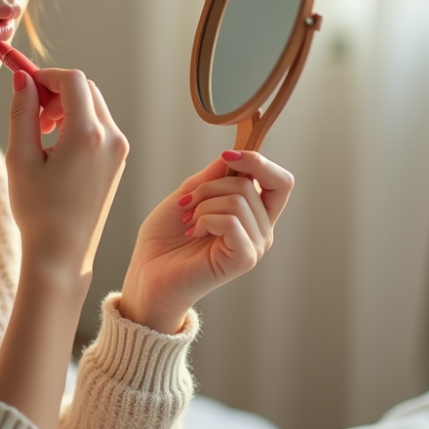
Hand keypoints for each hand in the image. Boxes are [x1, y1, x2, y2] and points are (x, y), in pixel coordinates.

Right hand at [5, 68, 128, 276]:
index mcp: (88, 135)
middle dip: (56, 92)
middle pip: (86, 89)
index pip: (72, 80)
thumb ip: (22, 112)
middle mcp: (111, 138)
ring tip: (41, 136)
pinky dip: (78, 124)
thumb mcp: (20, 158)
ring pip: (93, 106)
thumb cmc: (38, 211)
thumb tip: (23, 79)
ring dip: (66, 109)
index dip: (46, 76)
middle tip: (32, 116)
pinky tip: (57, 149)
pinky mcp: (118, 161)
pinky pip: (100, 126)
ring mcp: (119, 150)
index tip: (26, 87)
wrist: (62, 253)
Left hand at [119, 150, 293, 332]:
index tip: (228, 156)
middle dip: (210, 186)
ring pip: (239, 200)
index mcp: (252, 213)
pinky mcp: (244, 259)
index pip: (279, 182)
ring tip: (189, 223)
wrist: (149, 273)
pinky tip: (194, 233)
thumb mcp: (188, 195)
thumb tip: (234, 155)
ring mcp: (254, 246)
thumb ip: (212, 177)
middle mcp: (260, 230)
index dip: (258, 162)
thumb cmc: (166, 238)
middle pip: (250, 184)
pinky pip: (232, 222)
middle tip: (188, 205)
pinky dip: (206, 220)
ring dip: (204, 205)